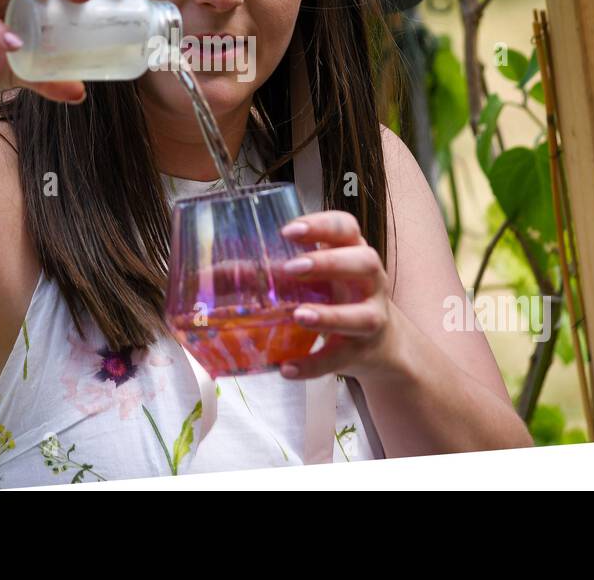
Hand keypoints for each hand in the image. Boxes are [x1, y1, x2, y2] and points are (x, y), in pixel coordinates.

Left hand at [276, 210, 401, 382]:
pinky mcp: (362, 351)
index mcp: (354, 253)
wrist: (381, 344)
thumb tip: (212, 272)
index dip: (321, 225)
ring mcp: (371, 317)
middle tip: (292, 267)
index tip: (289, 231)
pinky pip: (339, 359)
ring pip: (361, 315)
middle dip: (329, 263)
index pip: (346, 228)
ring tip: (298, 316)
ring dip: (329, 315)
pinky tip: (288, 368)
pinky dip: (314, 364)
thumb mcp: (320, 277)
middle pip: (364, 262)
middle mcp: (369, 282)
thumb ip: (282, 269)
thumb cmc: (339, 297)